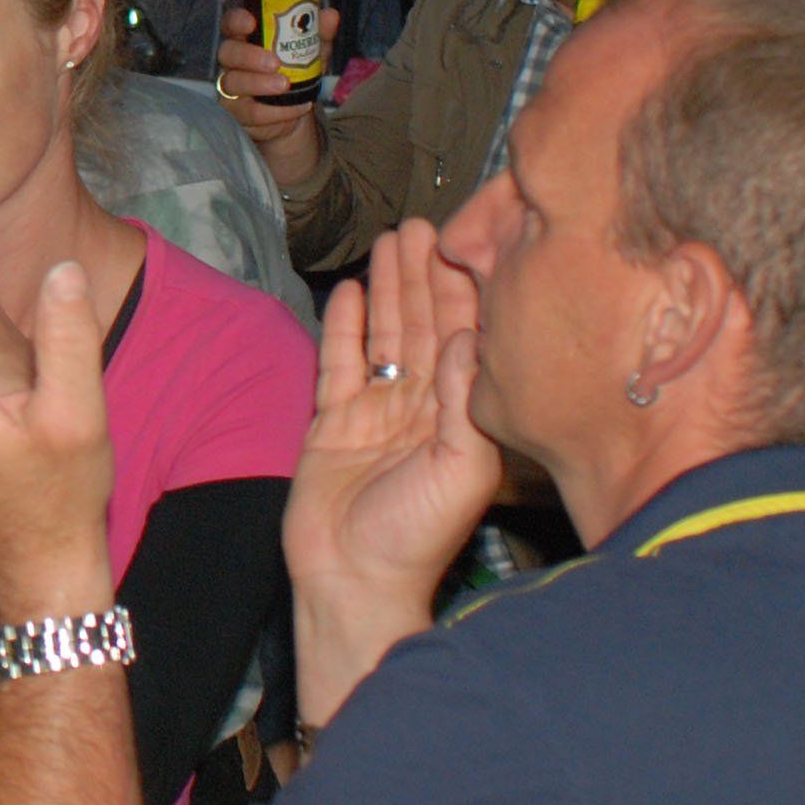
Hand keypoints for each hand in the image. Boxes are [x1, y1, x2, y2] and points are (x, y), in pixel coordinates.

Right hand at [212, 5, 334, 182]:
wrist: (296, 110)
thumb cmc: (296, 71)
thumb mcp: (311, 51)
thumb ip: (317, 33)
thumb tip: (330, 15)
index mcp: (247, 38)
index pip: (231, 23)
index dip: (236, 21)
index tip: (251, 22)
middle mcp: (233, 61)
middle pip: (227, 52)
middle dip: (248, 56)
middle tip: (274, 63)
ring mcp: (231, 87)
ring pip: (232, 82)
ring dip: (259, 84)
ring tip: (285, 86)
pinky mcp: (237, 112)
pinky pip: (248, 112)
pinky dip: (275, 111)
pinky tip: (297, 107)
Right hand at [286, 223, 504, 718]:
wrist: (353, 582)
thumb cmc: (417, 537)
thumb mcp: (461, 469)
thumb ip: (466, 401)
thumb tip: (471, 334)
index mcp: (457, 416)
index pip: (462, 338)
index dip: (461, 290)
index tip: (463, 240)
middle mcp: (420, 407)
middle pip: (422, 325)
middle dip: (422, 274)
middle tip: (420, 222)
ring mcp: (375, 412)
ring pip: (383, 335)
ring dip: (387, 288)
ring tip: (388, 240)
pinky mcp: (333, 422)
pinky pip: (339, 363)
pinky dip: (344, 327)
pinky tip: (349, 290)